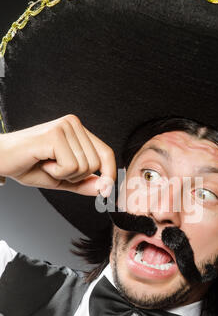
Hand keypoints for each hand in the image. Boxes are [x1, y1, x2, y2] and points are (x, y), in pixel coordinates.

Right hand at [0, 114, 115, 195]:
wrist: (0, 160)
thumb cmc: (28, 166)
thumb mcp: (62, 179)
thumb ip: (84, 183)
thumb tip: (105, 188)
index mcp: (77, 130)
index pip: (106, 153)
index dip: (110, 173)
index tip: (107, 191)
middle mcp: (73, 123)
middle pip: (96, 163)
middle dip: (76, 176)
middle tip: (54, 169)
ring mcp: (64, 126)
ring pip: (84, 166)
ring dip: (64, 174)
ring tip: (46, 164)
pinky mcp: (55, 134)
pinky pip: (70, 166)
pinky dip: (56, 173)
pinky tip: (42, 162)